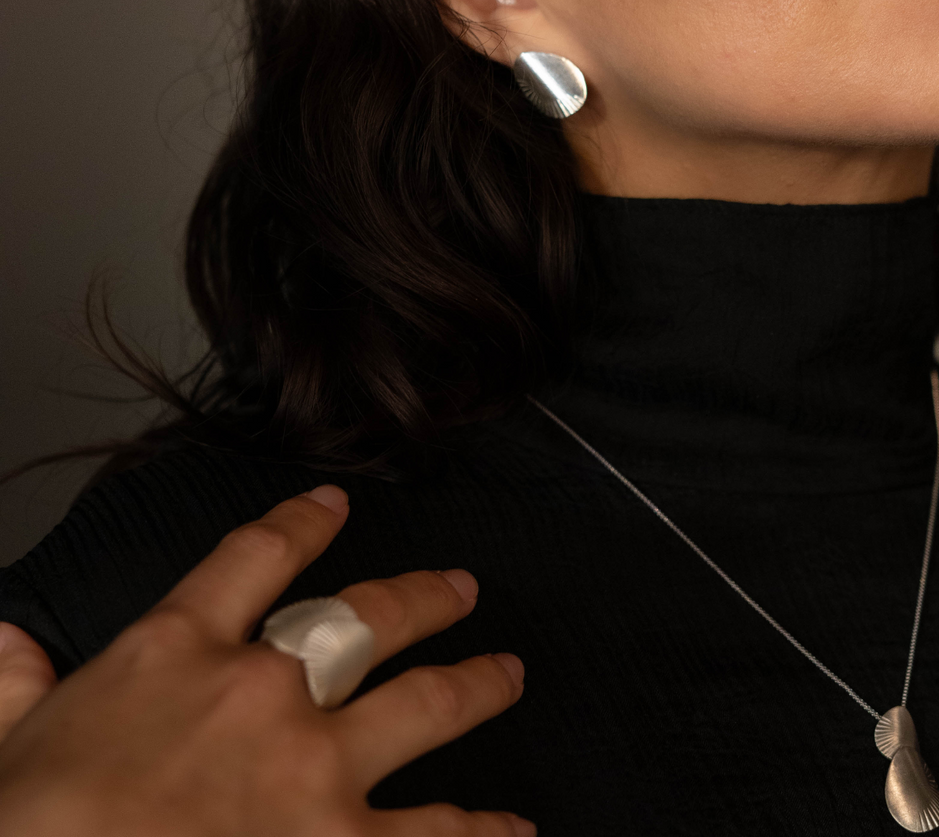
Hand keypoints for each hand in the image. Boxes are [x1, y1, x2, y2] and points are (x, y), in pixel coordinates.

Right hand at [0, 486, 533, 835]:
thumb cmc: (27, 829)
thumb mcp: (4, 751)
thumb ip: (13, 691)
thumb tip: (3, 645)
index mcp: (178, 654)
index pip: (252, 559)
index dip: (300, 526)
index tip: (332, 508)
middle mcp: (266, 693)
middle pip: (367, 620)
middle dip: (423, 601)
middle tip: (462, 590)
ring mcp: (317, 772)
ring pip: (423, 706)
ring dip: (475, 688)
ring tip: (509, 675)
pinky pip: (433, 835)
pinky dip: (480, 832)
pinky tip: (514, 830)